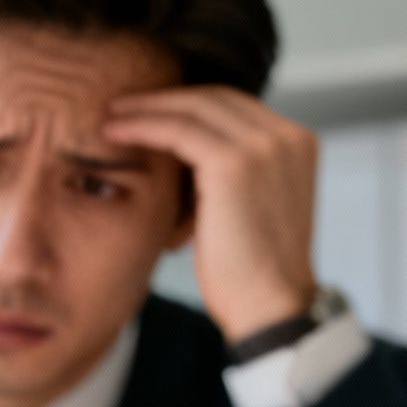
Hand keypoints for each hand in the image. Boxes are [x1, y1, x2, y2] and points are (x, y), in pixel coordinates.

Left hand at [103, 86, 318, 342]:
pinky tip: (114, 133)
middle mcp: (288, 137)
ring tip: (109, 117)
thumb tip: (185, 161)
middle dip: (164, 98)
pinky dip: (143, 126)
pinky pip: (178, 130)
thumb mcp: (248, 208)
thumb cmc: (250, 272)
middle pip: (215, 99)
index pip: (234, 106)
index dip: (186, 104)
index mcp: (297, 143)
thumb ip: (229, 175)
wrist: (269, 308)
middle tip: (120, 104)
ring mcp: (265, 146)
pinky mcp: (236, 163)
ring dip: (146, 108)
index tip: (147, 110)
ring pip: (194, 108)